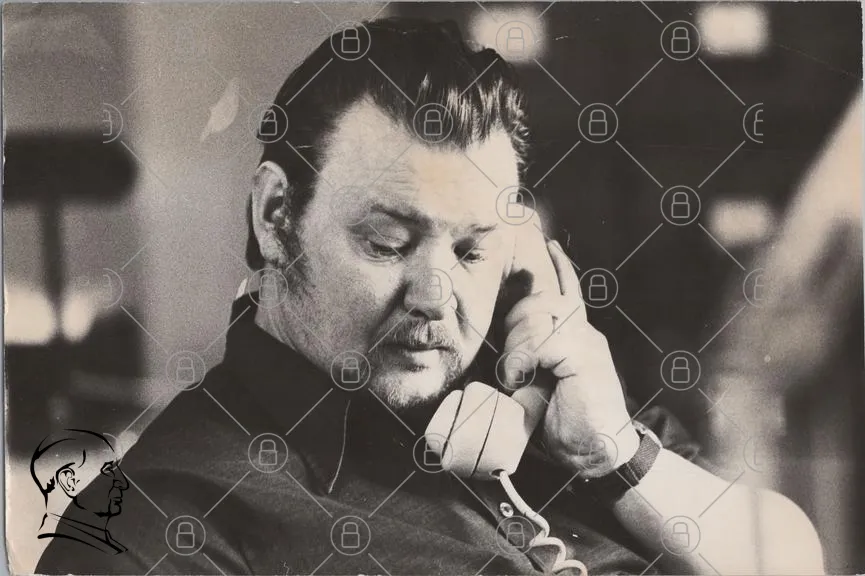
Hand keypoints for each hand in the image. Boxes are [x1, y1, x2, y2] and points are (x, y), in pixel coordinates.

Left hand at [502, 237, 638, 477]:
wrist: (594, 453)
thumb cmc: (560, 424)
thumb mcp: (531, 387)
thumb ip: (519, 364)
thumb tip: (490, 362)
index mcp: (574, 336)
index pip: (566, 291)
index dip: (558, 266)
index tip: (550, 244)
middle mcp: (583, 332)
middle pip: (539, 302)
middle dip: (514, 326)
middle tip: (513, 367)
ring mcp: (587, 342)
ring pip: (539, 318)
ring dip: (517, 347)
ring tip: (517, 376)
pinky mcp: (587, 357)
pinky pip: (546, 340)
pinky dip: (525, 358)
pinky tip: (523, 377)